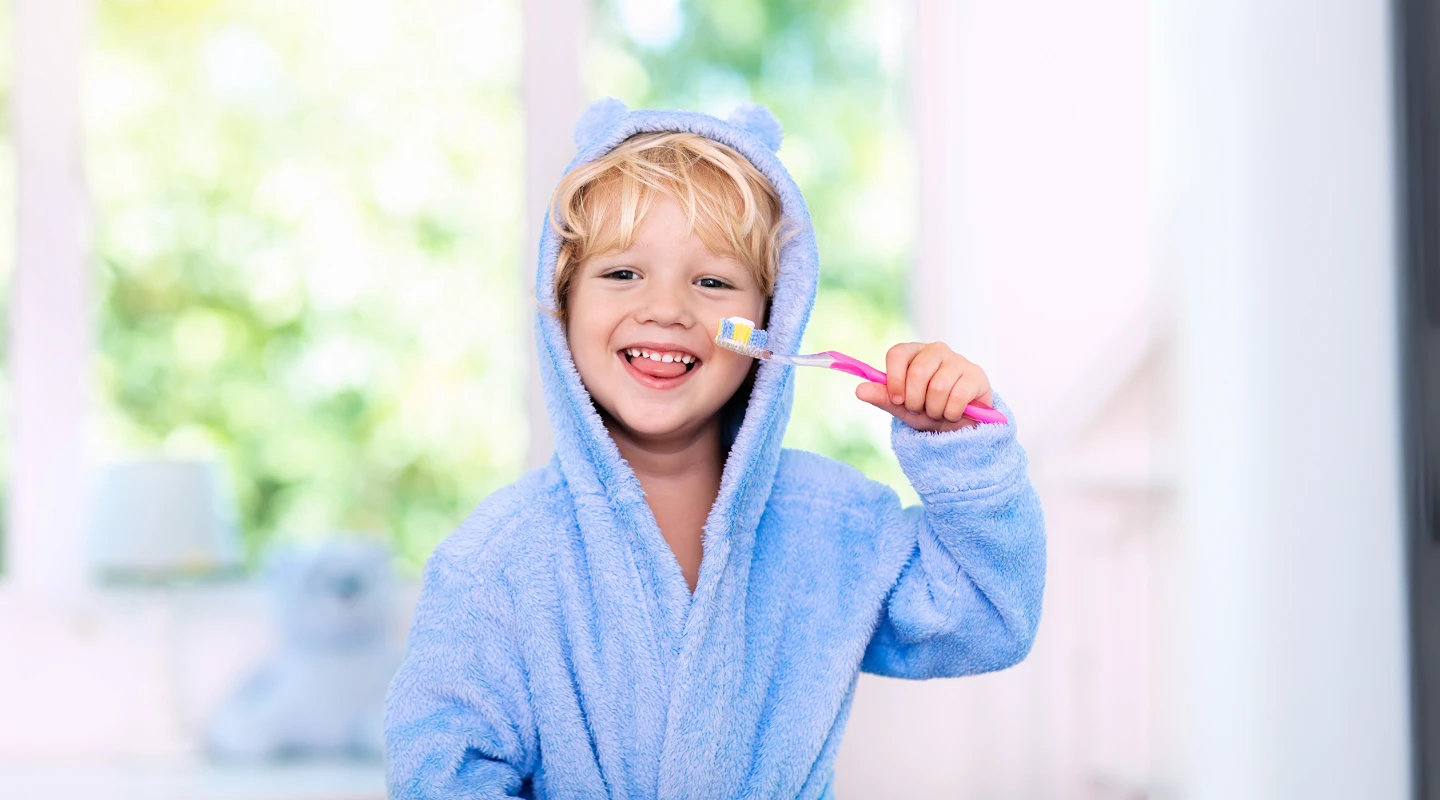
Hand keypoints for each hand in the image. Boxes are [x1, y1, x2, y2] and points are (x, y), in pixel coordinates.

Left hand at [854, 342, 993, 432]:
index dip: (894, 380)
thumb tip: (859, 390)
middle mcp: (936, 350)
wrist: (959, 424)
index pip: (897, 354)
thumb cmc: (928, 409)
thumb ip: (882, 397)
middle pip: (917, 372)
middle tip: (920, 409)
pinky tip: (953, 413)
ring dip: (934, 410)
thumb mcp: (901, 407)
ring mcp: (958, 360)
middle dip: (915, 401)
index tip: (897, 400)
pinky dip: (951, 413)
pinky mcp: (976, 375)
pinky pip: (957, 397)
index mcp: (914, 352)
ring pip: (938, 387)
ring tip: (937, 412)